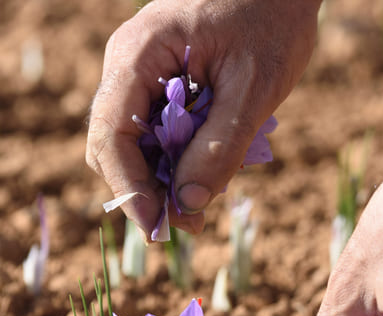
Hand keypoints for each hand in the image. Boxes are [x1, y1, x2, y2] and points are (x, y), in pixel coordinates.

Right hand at [86, 0, 319, 237]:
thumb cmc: (272, 22)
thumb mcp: (253, 89)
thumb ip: (220, 147)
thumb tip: (188, 204)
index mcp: (139, 53)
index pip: (110, 133)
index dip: (129, 188)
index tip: (158, 225)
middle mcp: (127, 63)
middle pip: (113, 144)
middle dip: (146, 189)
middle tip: (190, 223)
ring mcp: (139, 72)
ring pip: (132, 143)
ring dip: (164, 178)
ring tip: (206, 198)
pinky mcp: (157, 82)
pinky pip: (154, 131)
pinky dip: (176, 158)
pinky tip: (208, 170)